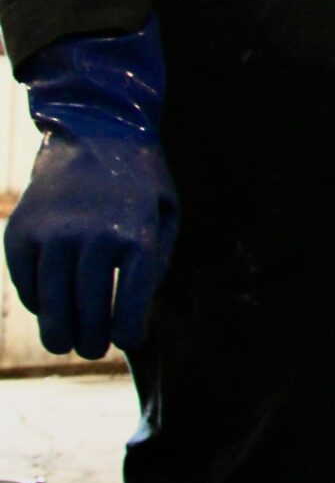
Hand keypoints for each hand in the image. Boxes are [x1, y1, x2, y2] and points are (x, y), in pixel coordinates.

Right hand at [4, 131, 177, 357]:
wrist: (95, 132)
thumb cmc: (139, 181)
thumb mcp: (166, 213)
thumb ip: (155, 261)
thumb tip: (134, 310)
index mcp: (137, 234)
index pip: (130, 300)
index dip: (126, 330)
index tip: (125, 341)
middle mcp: (93, 236)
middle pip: (87, 307)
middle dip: (90, 338)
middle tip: (92, 350)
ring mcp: (52, 234)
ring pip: (51, 301)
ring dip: (57, 330)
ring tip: (65, 344)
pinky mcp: (20, 232)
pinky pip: (26, 280)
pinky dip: (36, 300)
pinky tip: (47, 307)